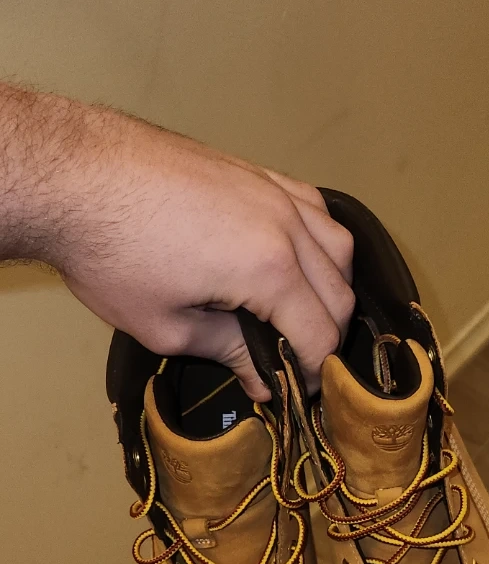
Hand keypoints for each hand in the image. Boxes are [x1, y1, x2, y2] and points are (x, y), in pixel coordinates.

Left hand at [61, 120, 353, 400]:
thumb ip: (228, 352)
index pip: (320, 334)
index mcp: (269, 268)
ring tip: (300, 312)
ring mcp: (274, 191)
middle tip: (297, 361)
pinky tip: (295, 256)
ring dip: (331, 286)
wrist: (74, 176)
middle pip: (339, 292)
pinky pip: (314, 207)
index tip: (298, 392)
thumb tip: (262, 380)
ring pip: (338, 245)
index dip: (314, 373)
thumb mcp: (166, 326)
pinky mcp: (257, 171)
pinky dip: (318, 239)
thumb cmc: (110, 251)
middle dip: (326, 335)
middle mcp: (286, 224)